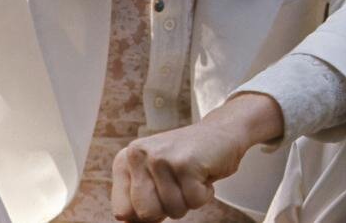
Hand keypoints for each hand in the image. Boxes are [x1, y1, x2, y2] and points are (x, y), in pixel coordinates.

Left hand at [111, 93, 282, 221]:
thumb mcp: (154, 177)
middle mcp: (138, 155)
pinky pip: (194, 201)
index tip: (161, 196)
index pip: (122, 211)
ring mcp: (162, 157)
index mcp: (125, 160)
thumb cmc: (187, 160)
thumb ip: (138, 199)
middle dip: (168, 208)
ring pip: (173, 209)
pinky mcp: (185, 162)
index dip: (147, 212)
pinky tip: (204, 172)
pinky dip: (205, 194)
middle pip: (146, 213)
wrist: (223, 131)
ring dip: (189, 200)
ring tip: (192, 176)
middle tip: (179, 185)